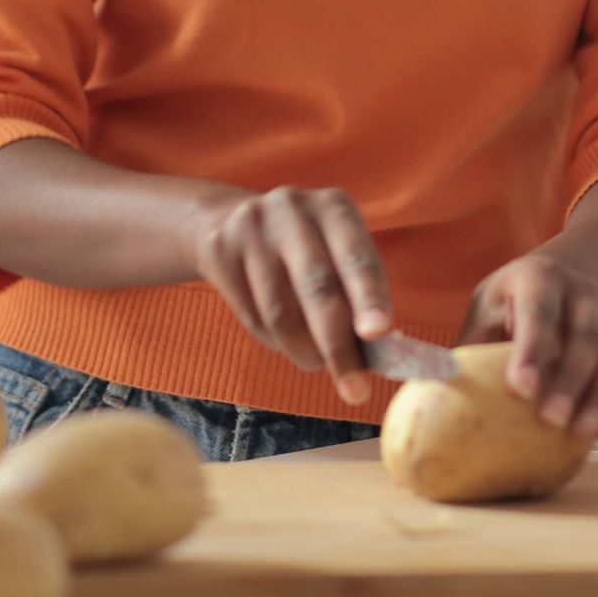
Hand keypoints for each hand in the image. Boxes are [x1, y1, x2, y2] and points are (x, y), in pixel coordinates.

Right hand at [190, 186, 391, 404]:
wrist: (230, 222)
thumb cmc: (305, 251)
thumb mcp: (338, 255)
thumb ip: (359, 296)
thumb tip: (376, 352)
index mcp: (335, 207)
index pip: (357, 257)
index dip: (369, 297)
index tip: (378, 334)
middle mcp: (293, 207)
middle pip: (317, 286)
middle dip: (338, 345)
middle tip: (355, 390)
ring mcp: (251, 226)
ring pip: (280, 310)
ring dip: (304, 351)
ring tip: (316, 362)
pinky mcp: (219, 249)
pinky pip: (251, 315)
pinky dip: (275, 342)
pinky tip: (284, 339)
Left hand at [456, 254, 597, 438]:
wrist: (570, 276)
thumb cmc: (511, 303)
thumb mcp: (487, 308)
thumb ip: (471, 344)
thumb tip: (434, 391)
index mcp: (539, 278)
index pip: (538, 313)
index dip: (531, 350)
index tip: (520, 389)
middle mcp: (582, 292)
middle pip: (584, 337)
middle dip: (569, 381)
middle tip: (551, 420)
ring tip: (585, 434)